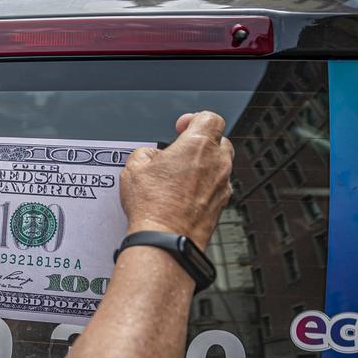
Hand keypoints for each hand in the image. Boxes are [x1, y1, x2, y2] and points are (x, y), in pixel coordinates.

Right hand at [120, 111, 233, 248]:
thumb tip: (152, 156)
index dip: (195, 118)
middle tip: (179, 152)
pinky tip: (182, 195)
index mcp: (198, 145)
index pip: (211, 118)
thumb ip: (147, 152)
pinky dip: (203, 187)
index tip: (181, 127)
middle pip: (219, 140)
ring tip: (178, 177)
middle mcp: (217, 163)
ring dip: (202, 166)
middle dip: (200, 143)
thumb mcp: (134, 167)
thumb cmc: (153, 205)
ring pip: (219, 165)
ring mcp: (223, 185)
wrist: (165, 238)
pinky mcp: (221, 204)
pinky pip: (216, 187)